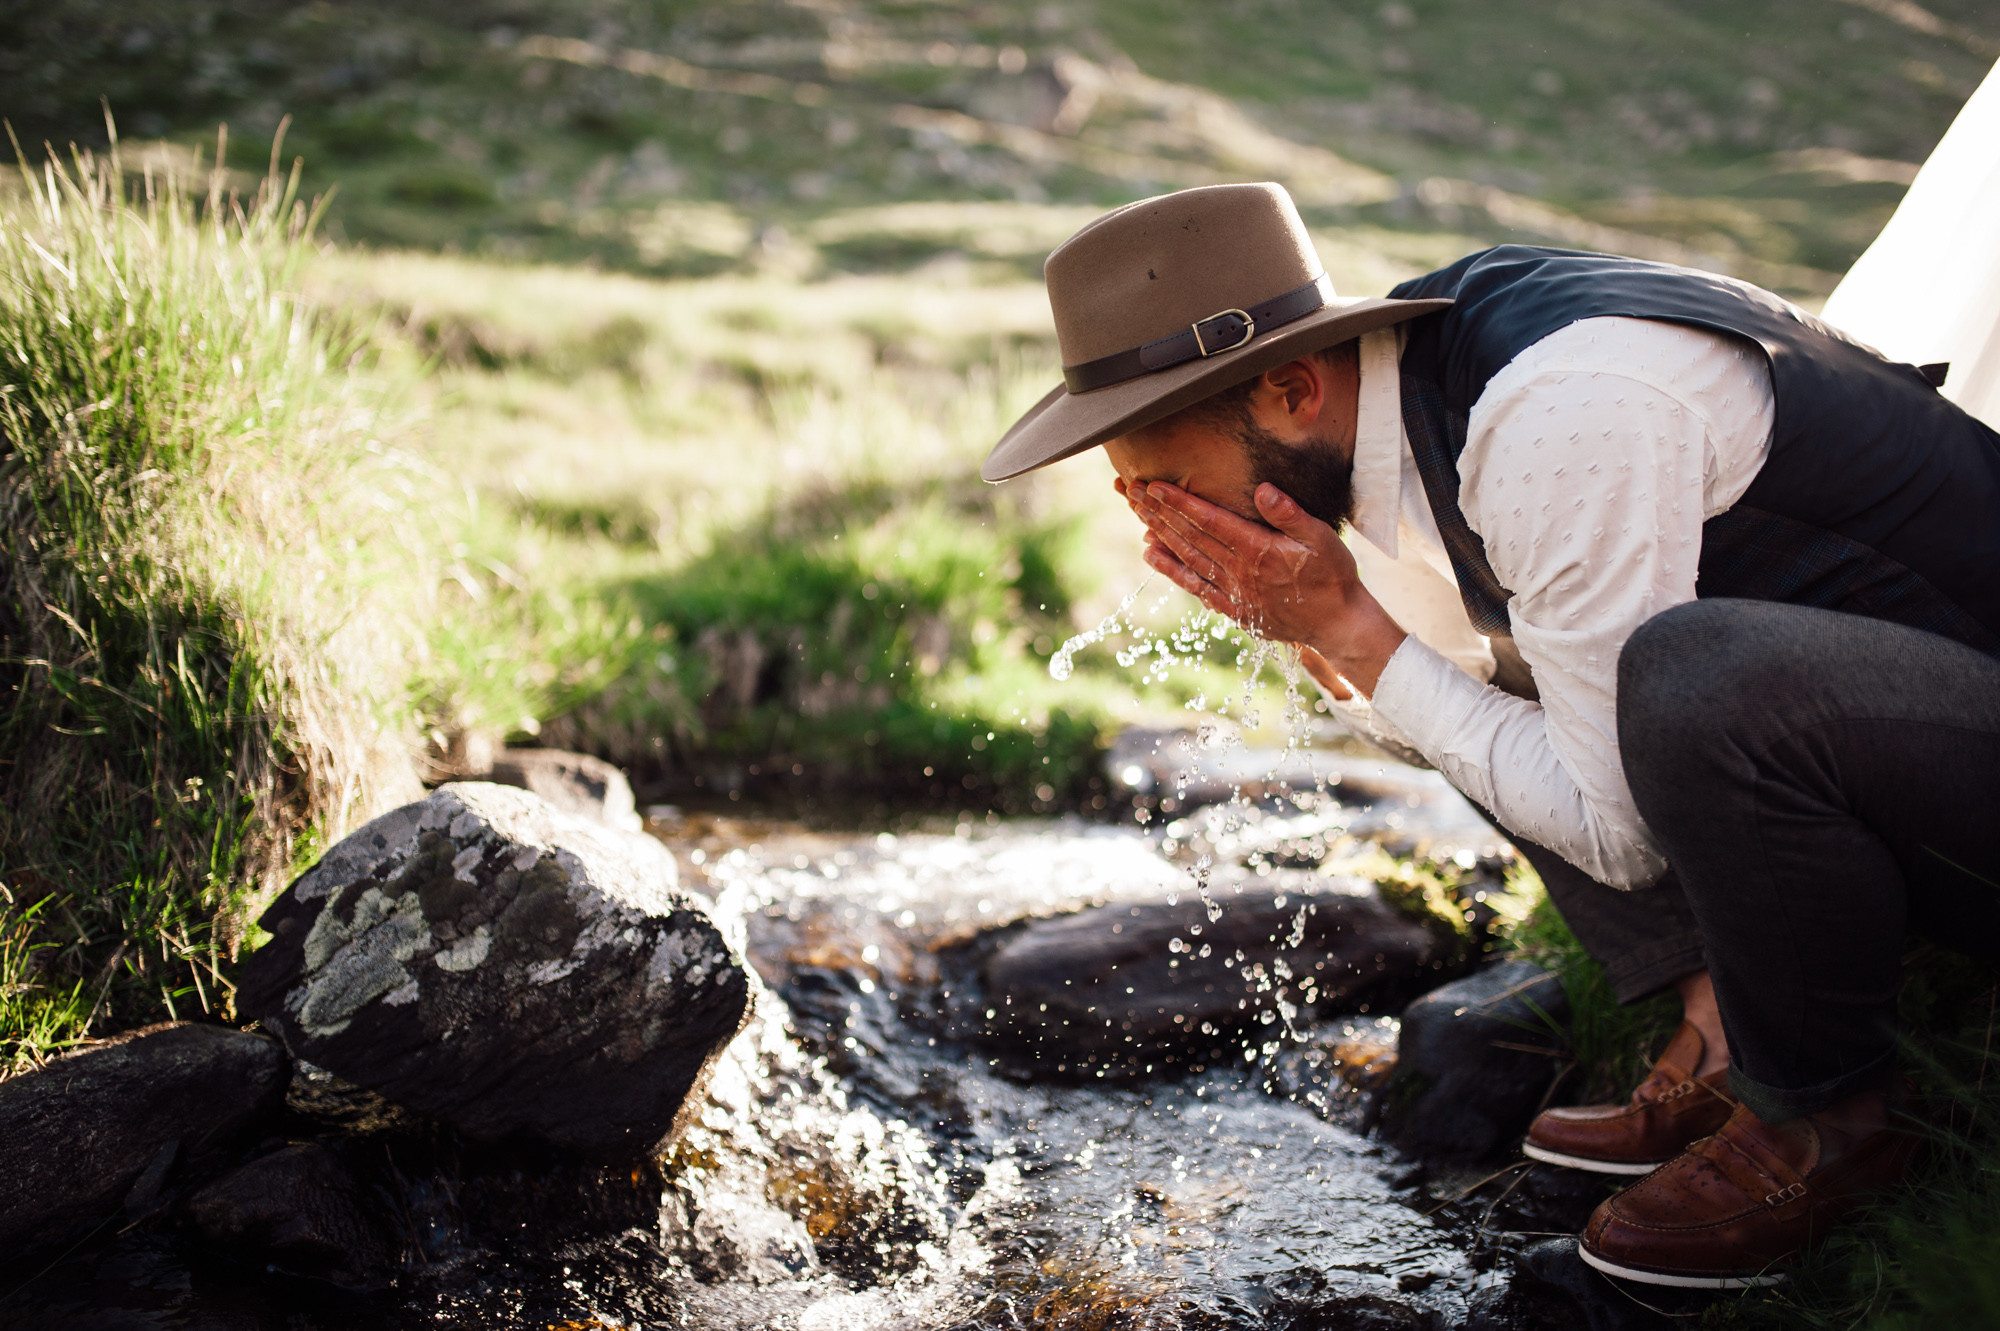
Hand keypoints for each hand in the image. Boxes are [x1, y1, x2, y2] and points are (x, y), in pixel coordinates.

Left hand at [1118, 477, 1406, 695]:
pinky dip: (1170, 568)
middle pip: (1189, 536)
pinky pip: (1193, 585)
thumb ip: (1289, 514)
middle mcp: (1238, 570)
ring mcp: (1232, 591)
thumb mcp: (1321, 538)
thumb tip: (1262, 490)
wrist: (1337, 625)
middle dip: (1158, 512)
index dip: (1179, 502)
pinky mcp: (1233, 607)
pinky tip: (1151, 554)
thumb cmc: (1333, 577)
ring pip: (1186, 557)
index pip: (1209, 521)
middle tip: (1131, 492)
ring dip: (1158, 535)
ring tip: (1135, 515)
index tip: (1154, 486)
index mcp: (1257, 550)